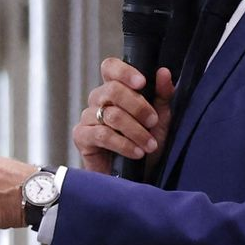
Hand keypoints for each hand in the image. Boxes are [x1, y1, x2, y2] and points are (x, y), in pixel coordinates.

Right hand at [70, 57, 174, 175]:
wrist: (137, 176)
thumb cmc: (146, 145)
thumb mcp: (161, 118)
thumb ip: (162, 95)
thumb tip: (163, 72)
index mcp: (115, 91)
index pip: (110, 68)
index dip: (124, 71)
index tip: (142, 82)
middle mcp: (98, 101)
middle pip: (112, 90)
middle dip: (138, 106)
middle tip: (152, 122)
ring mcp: (88, 118)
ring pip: (111, 115)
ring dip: (135, 130)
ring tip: (149, 144)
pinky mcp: (82, 137)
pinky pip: (102, 135)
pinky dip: (123, 144)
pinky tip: (136, 152)